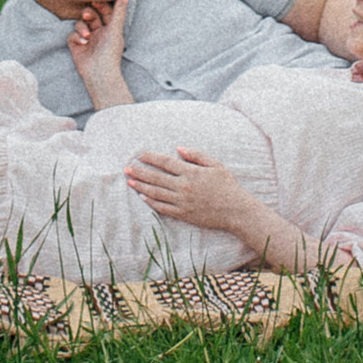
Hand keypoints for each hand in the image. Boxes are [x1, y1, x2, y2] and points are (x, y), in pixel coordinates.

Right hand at [68, 0, 132, 108]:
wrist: (99, 73)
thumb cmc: (111, 52)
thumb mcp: (116, 28)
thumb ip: (119, 10)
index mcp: (109, 28)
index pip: (104, 11)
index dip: (99, 4)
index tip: (96, 0)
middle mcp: (98, 32)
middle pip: (89, 15)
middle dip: (88, 14)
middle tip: (88, 16)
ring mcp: (86, 39)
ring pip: (79, 23)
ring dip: (81, 27)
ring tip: (87, 36)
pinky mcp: (76, 46)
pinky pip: (71, 35)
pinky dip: (76, 37)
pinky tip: (82, 43)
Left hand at [124, 146, 263, 251]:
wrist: (235, 210)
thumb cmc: (227, 185)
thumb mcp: (215, 164)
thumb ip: (196, 155)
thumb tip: (178, 148)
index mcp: (191, 172)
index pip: (166, 162)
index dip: (151, 157)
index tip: (139, 154)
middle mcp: (184, 187)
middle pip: (156, 177)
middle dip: (140, 172)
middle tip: (126, 168)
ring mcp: (183, 202)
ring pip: (157, 193)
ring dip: (142, 186)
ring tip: (130, 181)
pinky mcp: (184, 214)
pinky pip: (163, 208)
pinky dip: (152, 202)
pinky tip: (143, 197)